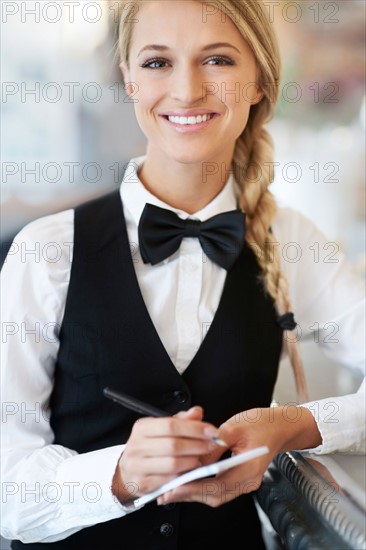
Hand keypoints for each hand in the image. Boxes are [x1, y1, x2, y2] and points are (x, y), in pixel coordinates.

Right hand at [111, 406, 221, 503]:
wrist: (128, 470)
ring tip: (201, 458)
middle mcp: (137, 446)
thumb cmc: (149, 447)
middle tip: (212, 445)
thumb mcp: (161, 429)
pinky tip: (190, 472)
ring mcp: (137, 466)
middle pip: (173, 445)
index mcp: (142, 427)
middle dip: (198, 445)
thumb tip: (197, 412)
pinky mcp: (142, 484)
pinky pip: (169, 480)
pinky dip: (184, 476)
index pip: (171, 425)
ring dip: (193, 461)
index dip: (195, 428)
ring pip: (173, 464)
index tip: (212, 431)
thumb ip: (181, 420)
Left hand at [157, 405, 321, 507]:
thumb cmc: (262, 423)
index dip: (194, 487)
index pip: (217, 485)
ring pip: (215, 494)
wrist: (280, 425)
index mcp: (249, 468)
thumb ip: (214, 443)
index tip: (175, 486)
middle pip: (214, 495)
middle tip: (165, 493)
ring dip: (192, 492)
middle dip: (188, 494)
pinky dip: (201, 486)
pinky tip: (187, 482)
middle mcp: (248, 481)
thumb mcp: (235, 426)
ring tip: (171, 490)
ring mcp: (245, 482)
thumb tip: (195, 456)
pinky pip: (219, 488)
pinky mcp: (240, 478)